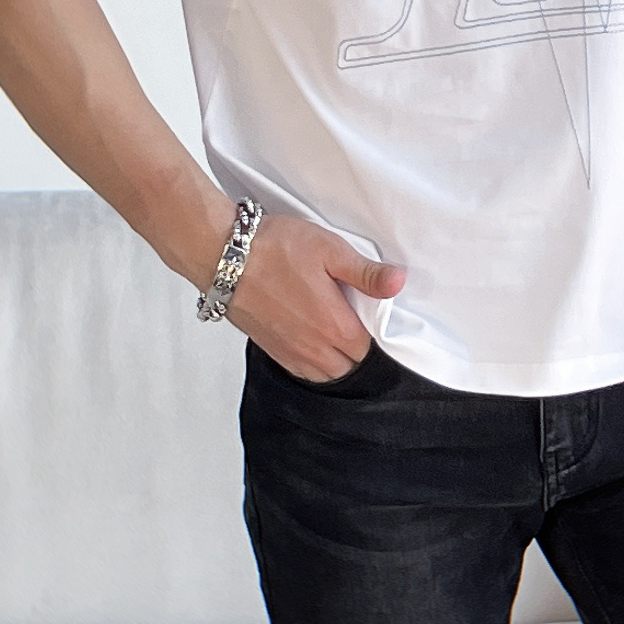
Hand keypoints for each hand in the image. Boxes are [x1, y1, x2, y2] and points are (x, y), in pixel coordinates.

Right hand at [223, 215, 405, 381]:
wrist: (224, 256)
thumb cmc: (276, 248)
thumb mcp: (330, 250)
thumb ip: (366, 273)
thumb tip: (399, 283)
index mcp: (336, 327)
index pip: (370, 346)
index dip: (372, 329)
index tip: (367, 310)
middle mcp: (315, 350)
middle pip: (350, 365)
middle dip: (355, 346)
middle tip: (349, 315)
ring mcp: (291, 354)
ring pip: (327, 374)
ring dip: (335, 358)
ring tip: (331, 327)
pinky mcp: (271, 351)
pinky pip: (302, 372)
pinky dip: (313, 362)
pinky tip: (311, 337)